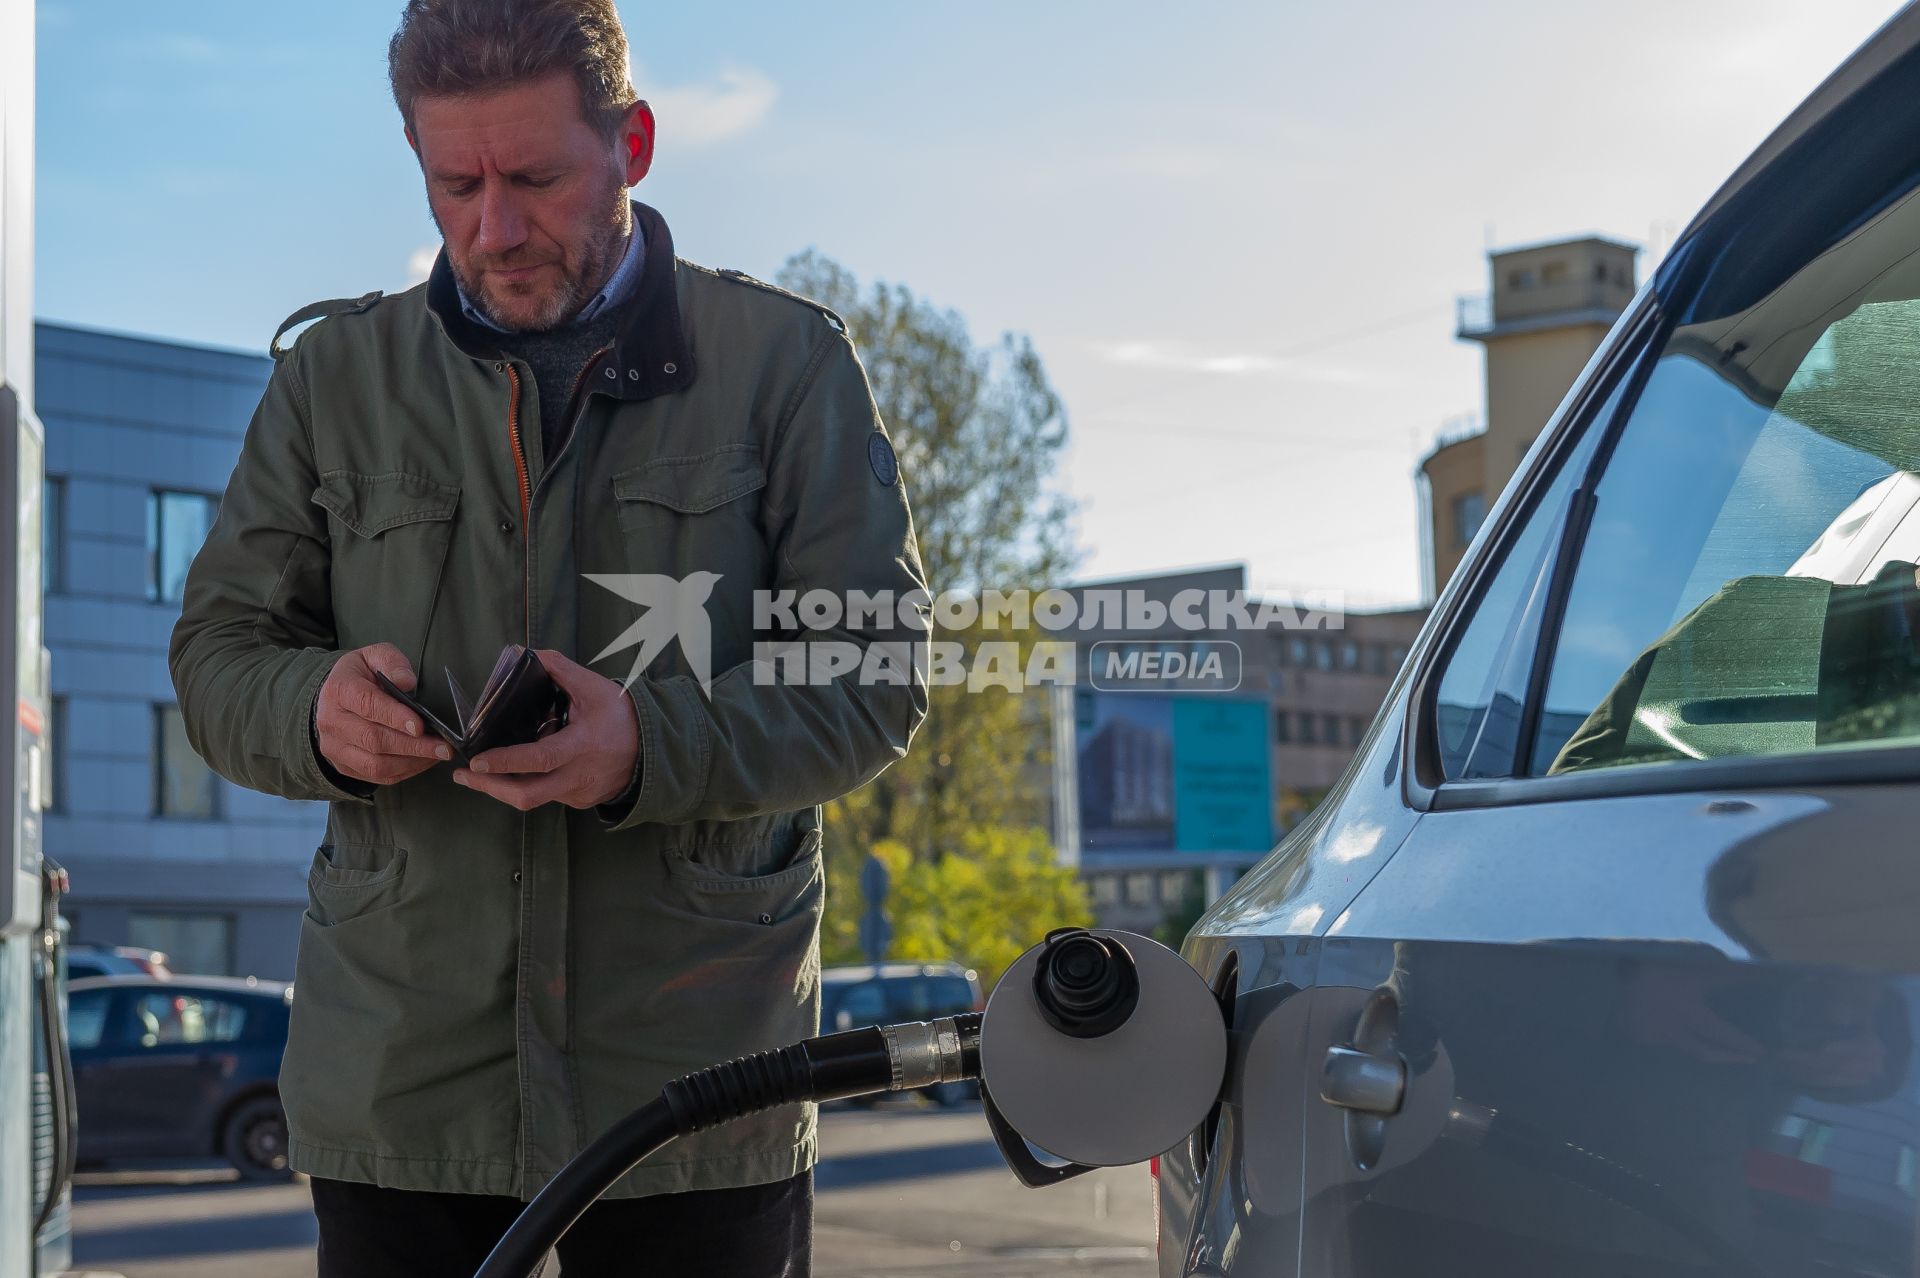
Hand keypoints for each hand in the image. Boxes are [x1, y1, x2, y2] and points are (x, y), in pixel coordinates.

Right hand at [314, 643, 450, 784]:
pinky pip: (375, 776)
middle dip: (413, 745)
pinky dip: (404, 772)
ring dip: (411, 762)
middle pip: (373, 739)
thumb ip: (392, 662)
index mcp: (339, 689)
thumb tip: (406, 682)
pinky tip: (423, 761)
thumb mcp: (375, 655)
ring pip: (375, 763)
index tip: (419, 725)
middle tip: (443, 746)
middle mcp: (331, 721)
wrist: (335, 696)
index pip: (367, 705)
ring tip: (438, 754)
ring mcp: (334, 747)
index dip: (395, 717)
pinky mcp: (342, 765)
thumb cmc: (362, 674)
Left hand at [455, 650, 639, 810]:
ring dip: (503, 788)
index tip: (478, 762)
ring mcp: (579, 793)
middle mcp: (579, 776)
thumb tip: (525, 653)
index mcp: (582, 746)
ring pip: (534, 799)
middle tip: (463, 775)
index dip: (506, 762)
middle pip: (528, 796)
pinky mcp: (580, 801)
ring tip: (479, 775)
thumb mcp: (594, 687)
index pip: (539, 759)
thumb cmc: (622, 716)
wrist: (654, 748)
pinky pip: (548, 796)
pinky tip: (517, 773)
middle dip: (490, 789)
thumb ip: (559, 669)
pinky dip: (528, 785)